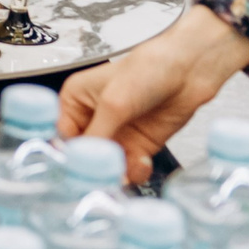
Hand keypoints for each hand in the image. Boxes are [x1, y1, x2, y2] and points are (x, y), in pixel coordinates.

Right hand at [59, 5, 248, 184]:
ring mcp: (117, 134)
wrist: (188, 72)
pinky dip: (134, 171)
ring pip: (106, 165)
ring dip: (116, 173)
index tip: (72, 168)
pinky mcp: (138, 145)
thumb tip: (82, 161)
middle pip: (83, 154)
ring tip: (124, 175)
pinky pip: (129, 167)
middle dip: (93, 167)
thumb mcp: (114, 103)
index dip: (65, 152)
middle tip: (101, 178)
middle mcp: (93, 118)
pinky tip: (141, 163)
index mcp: (75, 101)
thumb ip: (97, 134)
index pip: (60, 133)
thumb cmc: (147, 70)